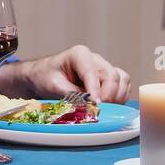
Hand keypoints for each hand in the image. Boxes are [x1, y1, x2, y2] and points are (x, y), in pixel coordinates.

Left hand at [0, 45, 130, 102]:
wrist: (42, 76)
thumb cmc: (45, 77)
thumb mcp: (53, 85)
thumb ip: (71, 94)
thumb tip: (88, 104)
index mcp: (80, 54)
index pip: (93, 72)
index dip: (96, 90)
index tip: (96, 105)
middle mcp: (95, 59)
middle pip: (112, 76)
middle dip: (108, 95)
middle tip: (98, 110)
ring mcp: (103, 68)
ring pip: (122, 80)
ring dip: (117, 96)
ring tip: (105, 108)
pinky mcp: (107, 78)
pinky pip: (123, 86)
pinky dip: (120, 97)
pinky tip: (109, 106)